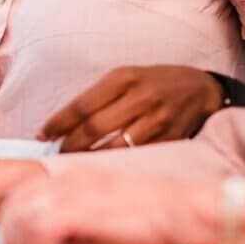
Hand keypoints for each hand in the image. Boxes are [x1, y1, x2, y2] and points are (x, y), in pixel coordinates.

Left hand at [0, 167, 218, 243]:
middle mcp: (71, 179)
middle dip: (12, 238)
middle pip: (16, 204)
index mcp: (77, 177)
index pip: (26, 195)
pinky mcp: (80, 208)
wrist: (183, 211)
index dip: (16, 226)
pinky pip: (38, 230)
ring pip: (21, 217)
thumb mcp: (109, 214)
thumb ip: (81, 223)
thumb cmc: (155, 219)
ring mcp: (73, 191)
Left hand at [39, 65, 223, 152]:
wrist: (202, 90)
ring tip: (74, 164)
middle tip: (56, 154)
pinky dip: (116, 164)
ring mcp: (157, 119)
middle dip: (69, 145)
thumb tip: (64, 124)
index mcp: (125, 78)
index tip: (42, 134)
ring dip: (89, 158)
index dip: (58, 123)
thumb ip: (100, 97)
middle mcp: (141, 97)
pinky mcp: (170, 138)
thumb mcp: (129, 76)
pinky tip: (103, 167)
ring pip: (114, 147)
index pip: (82, 104)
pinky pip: (137, 156)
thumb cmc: (157, 83)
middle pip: (94, 128)